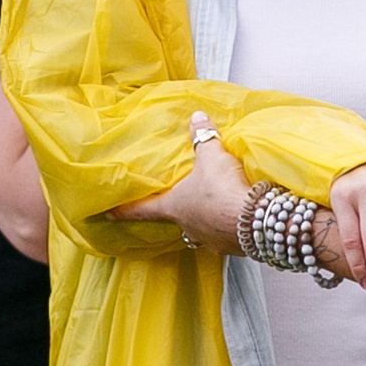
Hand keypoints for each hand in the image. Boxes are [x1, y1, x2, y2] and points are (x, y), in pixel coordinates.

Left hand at [113, 129, 249, 247]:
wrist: (256, 220)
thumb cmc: (223, 189)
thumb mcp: (211, 157)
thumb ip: (203, 138)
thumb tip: (197, 118)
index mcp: (175, 206)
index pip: (143, 209)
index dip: (125, 210)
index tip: (109, 214)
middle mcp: (189, 227)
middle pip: (176, 221)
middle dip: (178, 212)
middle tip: (181, 203)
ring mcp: (210, 240)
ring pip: (200, 231)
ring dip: (204, 221)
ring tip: (214, 209)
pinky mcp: (231, 247)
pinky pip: (224, 237)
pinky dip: (226, 227)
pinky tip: (236, 217)